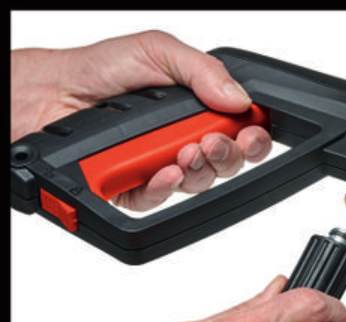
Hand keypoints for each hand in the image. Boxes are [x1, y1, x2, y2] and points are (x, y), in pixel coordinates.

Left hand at [10, 30, 271, 210]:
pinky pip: (163, 200)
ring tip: (184, 151)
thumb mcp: (155, 52)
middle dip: (228, 155)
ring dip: (199, 169)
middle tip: (214, 142)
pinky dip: (167, 186)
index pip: (239, 131)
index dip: (252, 136)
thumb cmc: (99, 71)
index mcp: (196, 110)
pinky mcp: (138, 190)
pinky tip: (164, 171)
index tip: (250, 132)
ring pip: (200, 183)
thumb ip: (201, 70)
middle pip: (226, 163)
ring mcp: (162, 167)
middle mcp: (183, 141)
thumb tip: (240, 98)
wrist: (48, 96)